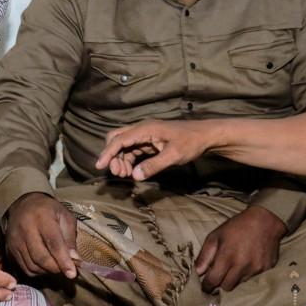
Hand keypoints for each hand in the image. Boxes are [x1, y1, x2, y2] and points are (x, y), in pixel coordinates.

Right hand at [5, 193, 78, 278]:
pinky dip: (37, 271)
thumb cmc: (48, 211)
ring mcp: (15, 241)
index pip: (53, 243)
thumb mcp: (65, 216)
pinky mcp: (10, 250)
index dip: (63, 260)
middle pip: (41, 258)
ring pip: (32, 266)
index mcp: (42, 217)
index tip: (72, 273)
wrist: (23, 204)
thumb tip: (74, 259)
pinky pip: (25, 268)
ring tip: (56, 265)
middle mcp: (25, 229)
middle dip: (56, 268)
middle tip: (67, 268)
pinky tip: (44, 265)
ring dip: (47, 271)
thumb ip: (70, 238)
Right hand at [96, 120, 216, 179]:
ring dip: (121, 160)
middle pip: (117, 139)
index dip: (107, 153)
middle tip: (118, 173)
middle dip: (112, 156)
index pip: (119, 140)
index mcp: (145, 129)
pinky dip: (129, 160)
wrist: (206, 136)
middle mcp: (142, 129)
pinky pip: (133, 150)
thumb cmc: (192, 142)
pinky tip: (132, 171)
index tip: (99, 166)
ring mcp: (146, 135)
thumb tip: (134, 176)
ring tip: (126, 175)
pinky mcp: (150, 141)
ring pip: (124, 146)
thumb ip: (153, 165)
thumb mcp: (174, 156)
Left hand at [196, 206, 286, 292]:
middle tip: (220, 274)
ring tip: (236, 263)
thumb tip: (197, 272)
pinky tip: (249, 260)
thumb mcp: (215, 237)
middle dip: (221, 282)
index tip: (205, 285)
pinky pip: (254, 278)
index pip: (213, 281)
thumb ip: (205, 256)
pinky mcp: (267, 269)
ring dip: (235, 277)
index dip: (207, 285)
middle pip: (227, 287)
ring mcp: (256, 269)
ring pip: (240, 283)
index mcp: (226, 257)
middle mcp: (242, 266)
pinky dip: (248, 273)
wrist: (265, 220)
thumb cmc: (236, 227)